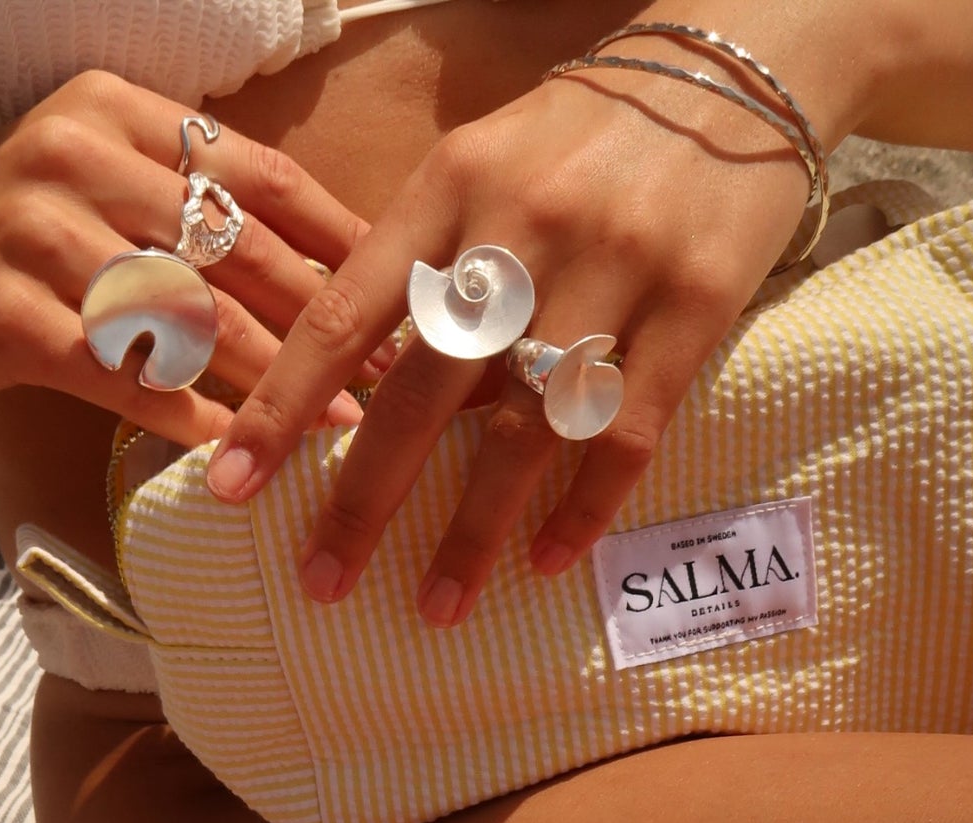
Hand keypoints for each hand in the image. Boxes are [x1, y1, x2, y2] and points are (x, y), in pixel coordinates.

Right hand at [0, 70, 369, 442]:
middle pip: (237, 248)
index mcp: (110, 110)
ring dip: (275, 385)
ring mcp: (36, 230)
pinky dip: (189, 424)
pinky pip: (123, 379)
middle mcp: (77, 152)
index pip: (257, 172)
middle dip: (327, 323)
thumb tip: (296, 278)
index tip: (406, 298)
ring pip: (190, 319)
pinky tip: (240, 462)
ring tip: (342, 434)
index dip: (340, 241)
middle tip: (398, 383)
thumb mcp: (74, 195)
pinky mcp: (3, 313)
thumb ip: (169, 213)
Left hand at [203, 67, 819, 617]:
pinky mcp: (696, 306)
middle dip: (365, 498)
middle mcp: (522, 230)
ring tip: (437, 605)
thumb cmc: (582, 138)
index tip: (234, 488)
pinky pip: (626, 431)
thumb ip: (426, 271)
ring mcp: (613, 268)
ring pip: (523, 427)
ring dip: (473, 531)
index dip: (282, 409)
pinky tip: (547, 561)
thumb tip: (362, 403)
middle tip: (322, 579)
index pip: (343, 315)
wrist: (738, 67)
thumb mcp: (482, 171)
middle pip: (422, 390)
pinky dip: (584, 507)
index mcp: (449, 190)